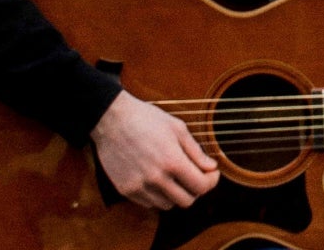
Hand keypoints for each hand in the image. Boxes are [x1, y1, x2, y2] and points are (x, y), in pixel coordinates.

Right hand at [90, 91, 219, 209]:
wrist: (111, 119)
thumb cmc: (146, 119)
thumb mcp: (177, 128)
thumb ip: (196, 151)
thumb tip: (211, 167)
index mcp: (172, 161)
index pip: (201, 186)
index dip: (211, 181)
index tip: (211, 173)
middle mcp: (156, 178)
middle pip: (186, 201)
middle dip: (195, 189)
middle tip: (194, 176)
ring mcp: (139, 186)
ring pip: (167, 205)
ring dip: (175, 194)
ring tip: (174, 177)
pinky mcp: (125, 190)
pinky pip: (148, 203)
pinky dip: (157, 196)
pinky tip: (157, 179)